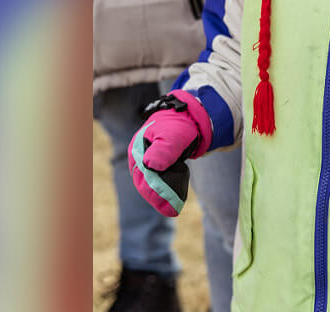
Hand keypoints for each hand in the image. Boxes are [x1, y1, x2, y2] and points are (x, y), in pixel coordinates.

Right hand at [127, 91, 211, 216]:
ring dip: (163, 195)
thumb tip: (149, 166)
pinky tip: (178, 195)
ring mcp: (149, 162)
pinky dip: (168, 189)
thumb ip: (163, 150)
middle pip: (145, 183)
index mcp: (138, 150)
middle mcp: (140, 158)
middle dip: (159, 197)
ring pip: (153, 184)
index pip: (142, 177)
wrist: (191, 118)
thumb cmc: (179, 125)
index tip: (167, 205)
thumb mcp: (172, 136)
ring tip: (175, 206)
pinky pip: (161, 181)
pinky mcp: (159, 165)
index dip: (154, 192)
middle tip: (173, 211)